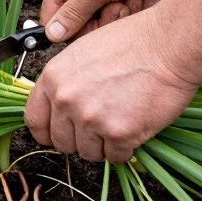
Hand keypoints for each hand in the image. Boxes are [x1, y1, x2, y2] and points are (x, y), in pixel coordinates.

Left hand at [24, 8, 198, 162]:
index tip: (59, 133)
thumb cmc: (131, 43)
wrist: (167, 46)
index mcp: (53, 78)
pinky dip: (126, 149)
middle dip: (79, 140)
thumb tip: (60, 106)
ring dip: (104, 145)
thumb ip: (66, 83)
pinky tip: (134, 128)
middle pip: (61, 142)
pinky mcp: (119, 134)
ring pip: (89, 153)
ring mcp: (91, 119)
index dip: (48, 132)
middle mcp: (66, 100)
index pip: (34, 121)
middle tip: (99, 127)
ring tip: (120, 122)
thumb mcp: (82, 53)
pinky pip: (116, 157)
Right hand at [40, 0, 182, 41]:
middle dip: (109, 17)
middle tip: (120, 3)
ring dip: (129, 8)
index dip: (76, 30)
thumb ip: (73, 15)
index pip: (57, 20)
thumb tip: (51, 35)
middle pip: (87, 22)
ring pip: (112, 16)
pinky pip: (129, 6)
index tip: (95, 26)